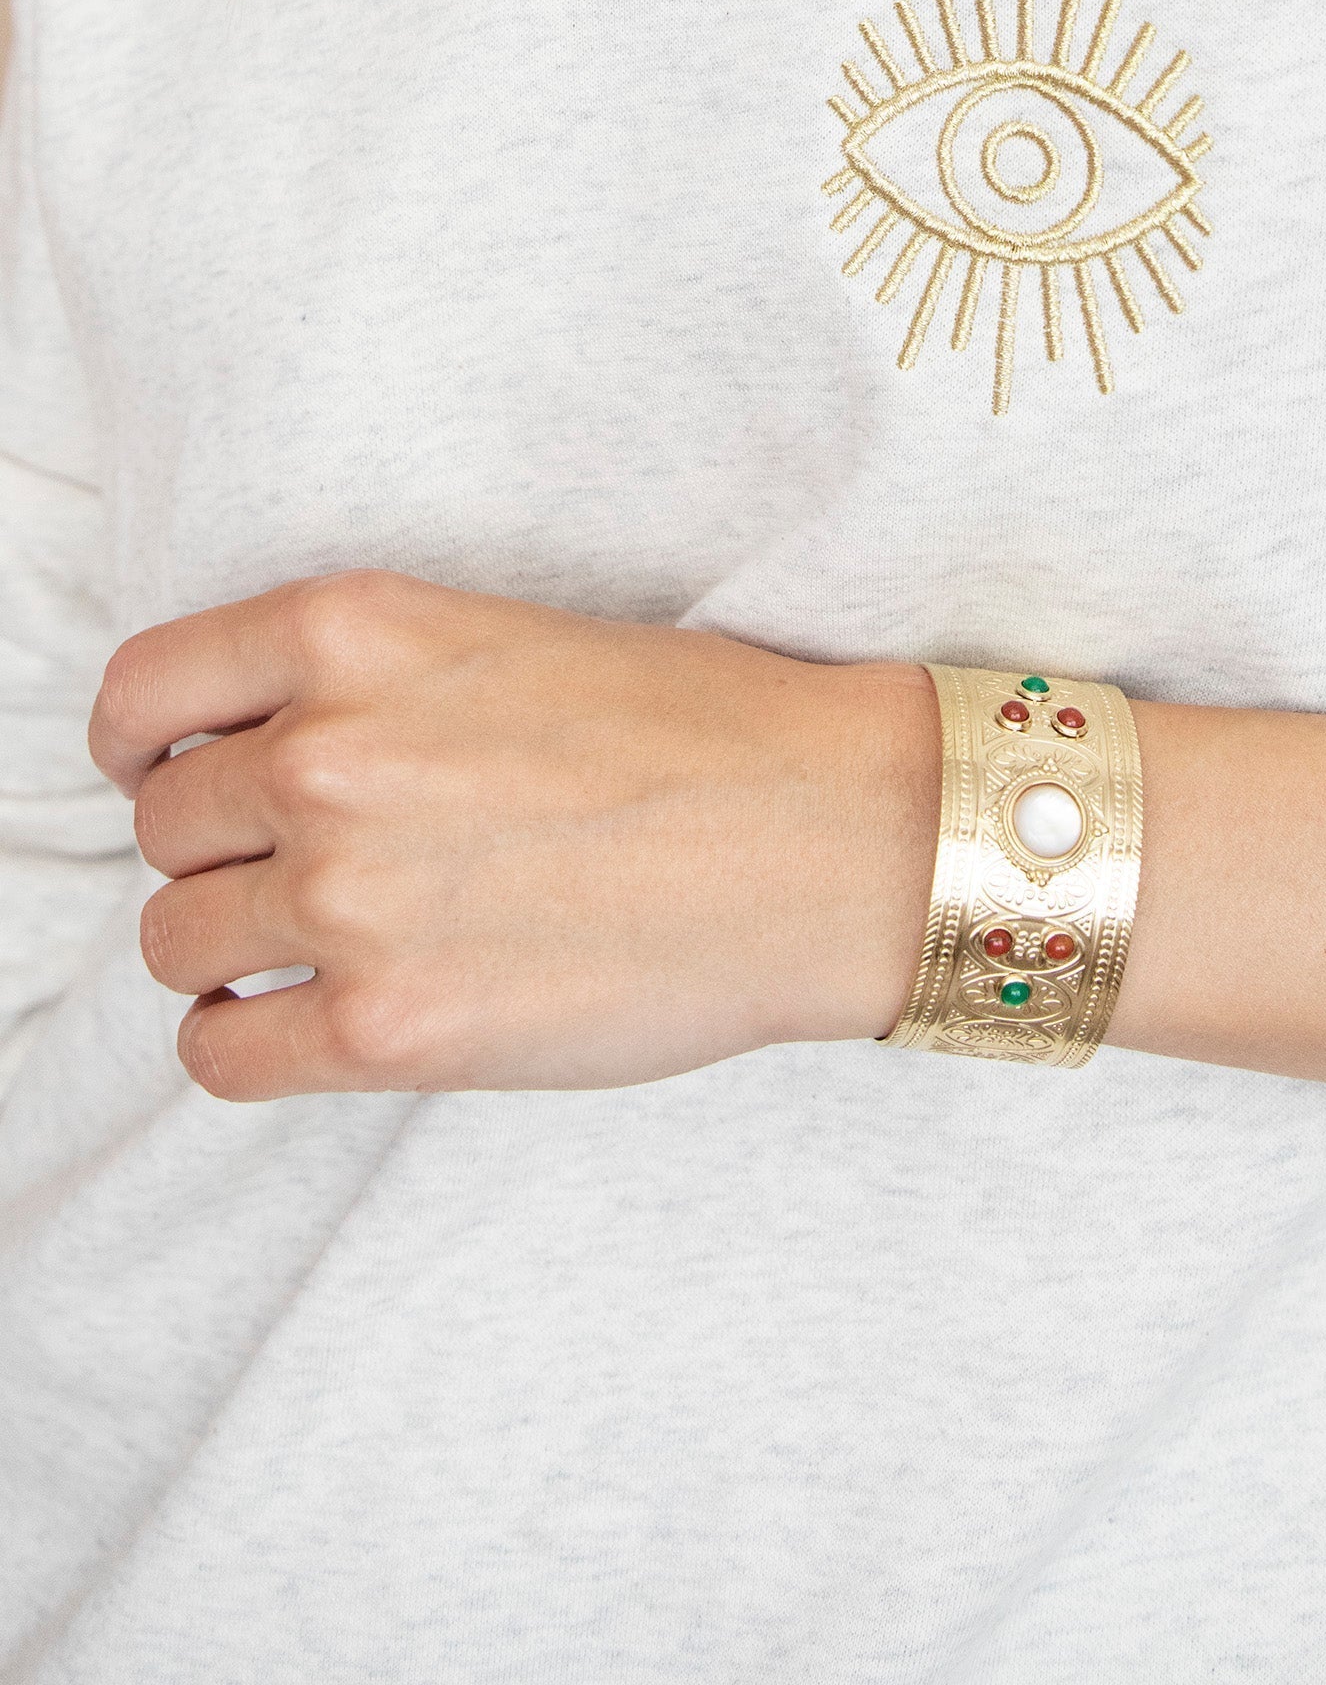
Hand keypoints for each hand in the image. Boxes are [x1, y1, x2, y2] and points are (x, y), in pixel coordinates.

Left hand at [90, 572, 938, 1102]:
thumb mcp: (502, 632)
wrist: (825, 837)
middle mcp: (326, 754)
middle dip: (218, 850)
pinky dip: (244, 1042)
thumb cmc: (696, 729)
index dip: (142, 745)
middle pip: (163, 828)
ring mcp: (347, 896)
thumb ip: (360, 684)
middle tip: (305, 865)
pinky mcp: (387, 1027)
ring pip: (174, 942)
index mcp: (352, 631)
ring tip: (316, 949)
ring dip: (228, 950)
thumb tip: (251, 757)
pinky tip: (307, 1026)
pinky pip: (221, 1053)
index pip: (143, 695)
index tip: (163, 772)